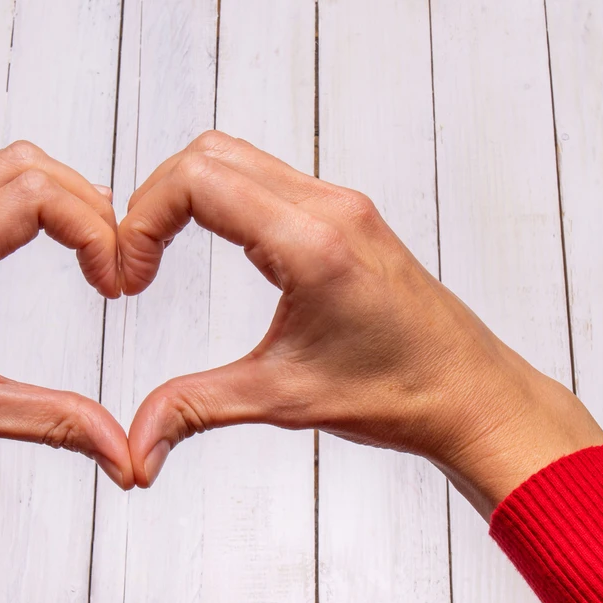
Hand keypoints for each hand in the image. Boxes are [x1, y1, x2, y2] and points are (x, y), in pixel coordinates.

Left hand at [0, 142, 134, 540]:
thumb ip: (52, 423)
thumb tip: (121, 449)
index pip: (33, 198)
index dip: (93, 228)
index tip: (114, 281)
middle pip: (25, 167)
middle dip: (87, 206)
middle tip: (114, 264)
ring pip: (3, 170)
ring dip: (59, 200)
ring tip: (93, 254)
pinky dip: (29, 206)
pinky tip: (50, 248)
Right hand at [118, 131, 602, 515]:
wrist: (471, 395)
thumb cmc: (400, 393)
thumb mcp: (284, 400)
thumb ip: (196, 410)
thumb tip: (136, 446)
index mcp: (312, 243)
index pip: (197, 180)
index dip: (142, 220)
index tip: (130, 276)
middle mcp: (329, 207)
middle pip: (207, 155)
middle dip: (153, 202)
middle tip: (136, 264)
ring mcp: (342, 204)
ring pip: (236, 157)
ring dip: (185, 195)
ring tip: (161, 253)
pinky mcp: (347, 214)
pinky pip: (267, 177)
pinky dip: (221, 198)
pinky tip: (210, 245)